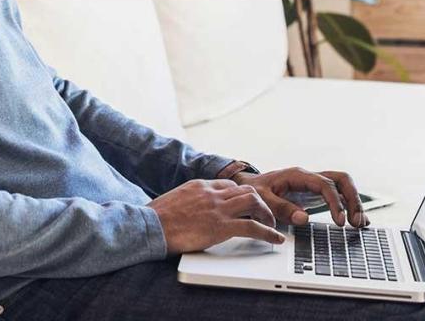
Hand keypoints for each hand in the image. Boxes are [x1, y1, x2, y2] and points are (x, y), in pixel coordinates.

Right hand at [148, 178, 285, 253]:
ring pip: (254, 202)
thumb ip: (188, 201)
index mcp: (200, 185)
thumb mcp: (174, 201)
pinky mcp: (221, 226)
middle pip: (246, 190)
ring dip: (267, 214)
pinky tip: (275, 239)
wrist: (149, 226)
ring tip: (272, 225)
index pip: (229, 185)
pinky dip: (268, 233)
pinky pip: (252, 227)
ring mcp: (218, 208)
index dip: (241, 196)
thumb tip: (190, 210)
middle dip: (260, 202)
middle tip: (264, 215)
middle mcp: (212, 193)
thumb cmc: (156, 218)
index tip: (246, 206)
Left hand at [230, 167, 368, 227]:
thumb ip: (282, 208)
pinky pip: (338, 194)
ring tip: (360, 223)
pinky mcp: (316, 193)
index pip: (325, 184)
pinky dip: (349, 205)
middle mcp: (310, 177)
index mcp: (298, 176)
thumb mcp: (263, 200)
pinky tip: (358, 220)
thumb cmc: (255, 191)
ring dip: (354, 202)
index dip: (335, 202)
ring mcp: (314, 184)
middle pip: (341, 179)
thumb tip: (304, 219)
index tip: (340, 221)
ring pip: (343, 185)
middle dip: (352, 199)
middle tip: (356, 221)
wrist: (248, 186)